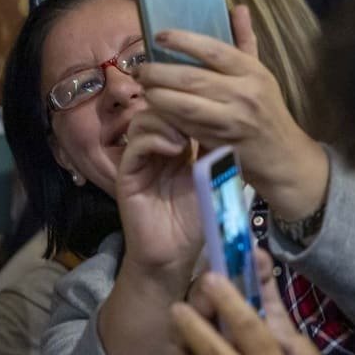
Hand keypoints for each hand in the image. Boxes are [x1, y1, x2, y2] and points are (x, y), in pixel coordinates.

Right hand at [115, 110, 203, 279]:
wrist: (174, 255)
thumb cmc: (197, 220)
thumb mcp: (214, 178)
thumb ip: (215, 150)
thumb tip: (227, 116)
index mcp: (177, 145)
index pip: (178, 110)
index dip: (191, 101)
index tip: (210, 100)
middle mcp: (156, 148)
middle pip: (158, 107)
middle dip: (177, 106)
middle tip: (197, 113)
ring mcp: (140, 159)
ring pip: (144, 120)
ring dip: (166, 121)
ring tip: (186, 136)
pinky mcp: (127, 173)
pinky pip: (136, 144)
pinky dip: (155, 139)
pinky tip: (175, 149)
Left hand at [138, 7, 328, 221]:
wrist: (281, 156)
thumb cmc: (266, 109)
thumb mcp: (261, 73)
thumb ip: (245, 41)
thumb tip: (239, 7)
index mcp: (253, 72)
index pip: (214, 50)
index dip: (184, 40)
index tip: (159, 36)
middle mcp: (244, 95)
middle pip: (192, 78)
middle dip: (159, 72)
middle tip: (140, 69)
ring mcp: (231, 121)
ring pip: (183, 105)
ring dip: (157, 95)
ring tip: (143, 87)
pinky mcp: (218, 143)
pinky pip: (184, 126)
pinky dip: (166, 116)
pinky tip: (154, 108)